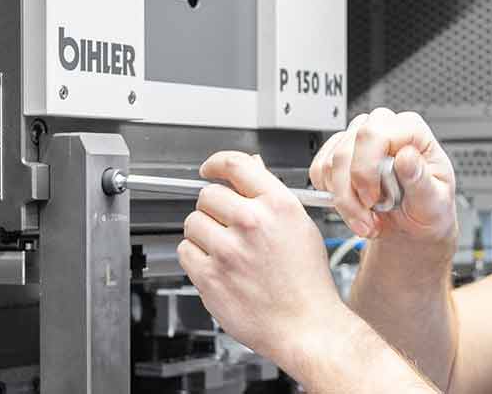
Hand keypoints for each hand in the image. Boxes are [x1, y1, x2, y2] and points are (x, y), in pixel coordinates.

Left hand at [177, 151, 354, 364]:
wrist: (306, 326)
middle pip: (207, 195)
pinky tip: (218, 267)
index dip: (215, 164)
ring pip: (192, 223)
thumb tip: (251, 169)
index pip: (235, 165)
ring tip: (225, 251)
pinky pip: (185, 251)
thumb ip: (271, 196)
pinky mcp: (210, 276)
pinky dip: (195, 258)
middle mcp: (252, 223)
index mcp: (278, 206)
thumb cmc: (307, 284)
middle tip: (225, 226)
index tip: (208, 170)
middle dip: (213, 209)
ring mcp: (229, 250)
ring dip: (203, 234)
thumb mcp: (300, 227)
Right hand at [311, 108, 457, 245]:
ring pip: (330, 163)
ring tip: (365, 220)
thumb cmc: (429, 209)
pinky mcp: (340, 155)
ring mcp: (358, 139)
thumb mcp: (435, 202)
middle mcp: (383, 128)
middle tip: (368, 218)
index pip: (374, 133)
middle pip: (346, 149)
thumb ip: (421, 179)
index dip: (366, 169)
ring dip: (343, 201)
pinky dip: (331, 196)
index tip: (373, 199)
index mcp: (411, 130)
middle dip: (351, 192)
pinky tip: (353, 209)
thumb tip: (407, 156)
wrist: (415, 226)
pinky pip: (320, 170)